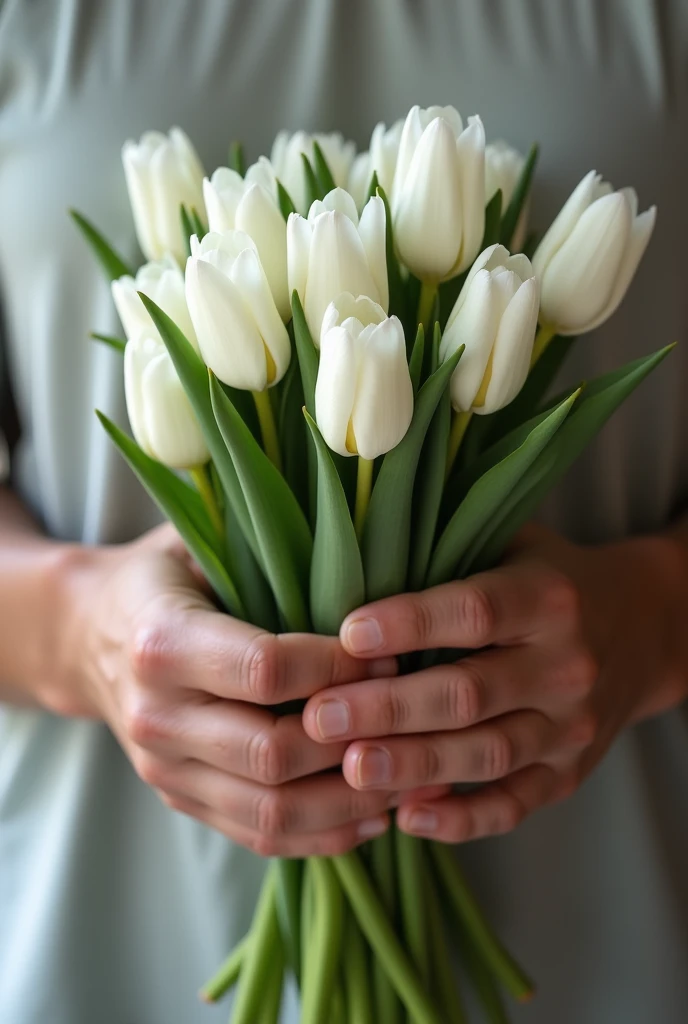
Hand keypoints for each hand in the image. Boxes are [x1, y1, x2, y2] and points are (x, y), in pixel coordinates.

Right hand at [49, 525, 400, 856]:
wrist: (88, 638)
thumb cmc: (166, 577)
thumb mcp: (199, 541)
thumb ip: (262, 545)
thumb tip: (365, 550)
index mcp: (161, 643)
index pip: (265, 670)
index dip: (337, 668)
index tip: (388, 655)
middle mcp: (156, 716)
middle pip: (272, 753)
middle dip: (355, 738)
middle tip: (411, 717)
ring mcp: (165, 770)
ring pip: (272, 812)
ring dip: (352, 800)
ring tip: (410, 774)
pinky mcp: (181, 800)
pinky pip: (259, 838)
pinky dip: (324, 834)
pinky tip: (373, 813)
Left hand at [303, 524, 687, 843]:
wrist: (643, 628)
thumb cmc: (548, 578)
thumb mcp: (514, 546)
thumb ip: (452, 554)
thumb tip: (355, 563)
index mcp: (548, 598)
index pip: (476, 612)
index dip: (411, 623)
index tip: (348, 634)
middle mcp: (567, 664)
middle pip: (470, 693)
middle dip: (390, 708)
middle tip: (320, 717)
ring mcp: (571, 726)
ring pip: (487, 755)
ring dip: (415, 765)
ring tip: (351, 769)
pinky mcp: (569, 772)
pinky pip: (515, 805)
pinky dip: (463, 819)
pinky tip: (408, 817)